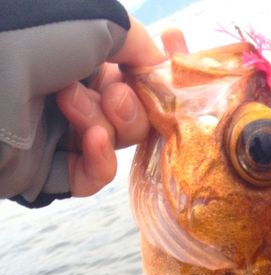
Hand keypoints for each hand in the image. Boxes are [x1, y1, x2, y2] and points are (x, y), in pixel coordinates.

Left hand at [56, 17, 164, 196]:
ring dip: (107, 126)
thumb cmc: (29, 41)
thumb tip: (161, 63)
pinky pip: (90, 176)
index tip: (158, 82)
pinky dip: (99, 161)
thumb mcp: (94, 21)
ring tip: (74, 107)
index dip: (148, 82)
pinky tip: (92, 142)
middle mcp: (65, 92)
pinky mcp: (44, 172)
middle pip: (127, 114)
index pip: (128, 75)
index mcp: (72, 55)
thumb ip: (136, 41)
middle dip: (127, 105)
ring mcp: (54, 134)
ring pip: (111, 143)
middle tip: (112, 95)